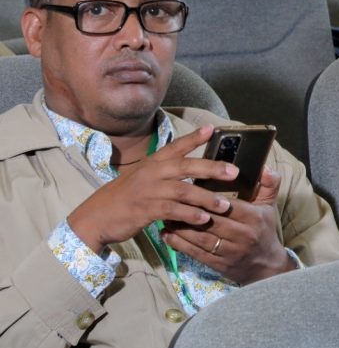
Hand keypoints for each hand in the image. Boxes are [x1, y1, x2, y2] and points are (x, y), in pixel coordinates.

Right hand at [67, 126, 234, 253]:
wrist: (96, 217)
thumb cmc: (124, 197)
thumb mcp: (142, 178)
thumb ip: (165, 172)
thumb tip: (192, 171)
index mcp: (152, 162)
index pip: (176, 146)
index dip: (194, 137)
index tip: (213, 128)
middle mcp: (152, 173)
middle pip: (186, 166)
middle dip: (212, 168)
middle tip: (234, 172)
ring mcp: (148, 191)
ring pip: (184, 191)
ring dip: (207, 198)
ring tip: (225, 205)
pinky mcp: (145, 210)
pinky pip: (172, 211)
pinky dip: (190, 215)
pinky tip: (204, 219)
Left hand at [163, 166, 293, 284]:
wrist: (268, 266)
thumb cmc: (265, 230)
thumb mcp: (270, 206)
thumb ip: (270, 184)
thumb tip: (263, 167)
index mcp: (254, 217)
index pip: (228, 205)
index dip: (208, 198)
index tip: (189, 187)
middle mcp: (242, 235)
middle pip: (211, 221)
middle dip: (189, 211)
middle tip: (170, 199)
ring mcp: (230, 252)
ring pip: (201, 238)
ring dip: (180, 228)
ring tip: (165, 215)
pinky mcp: (219, 265)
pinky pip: (196, 254)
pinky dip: (179, 244)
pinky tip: (166, 235)